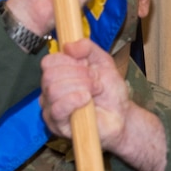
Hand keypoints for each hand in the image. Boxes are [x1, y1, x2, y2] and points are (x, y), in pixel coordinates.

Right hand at [40, 39, 167, 170]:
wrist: (121, 115)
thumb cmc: (110, 91)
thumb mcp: (103, 61)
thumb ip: (87, 48)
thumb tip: (68, 46)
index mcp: (58, 74)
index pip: (48, 62)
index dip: (69, 61)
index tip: (88, 65)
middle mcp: (50, 90)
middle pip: (49, 75)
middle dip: (78, 74)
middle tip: (95, 81)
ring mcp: (51, 108)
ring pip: (53, 90)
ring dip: (80, 87)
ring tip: (95, 91)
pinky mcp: (56, 125)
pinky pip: (57, 109)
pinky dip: (74, 100)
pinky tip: (86, 100)